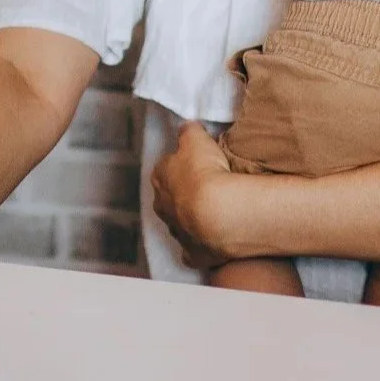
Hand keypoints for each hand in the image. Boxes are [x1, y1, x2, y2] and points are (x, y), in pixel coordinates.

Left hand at [151, 120, 243, 270]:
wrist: (219, 212)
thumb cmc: (205, 172)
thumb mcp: (197, 139)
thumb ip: (189, 131)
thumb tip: (187, 127)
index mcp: (160, 178)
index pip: (165, 168)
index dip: (180, 165)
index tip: (196, 165)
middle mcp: (162, 207)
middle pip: (169, 198)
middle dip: (183, 194)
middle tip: (206, 188)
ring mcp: (177, 231)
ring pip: (179, 224)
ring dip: (192, 219)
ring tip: (215, 213)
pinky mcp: (193, 253)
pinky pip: (192, 251)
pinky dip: (199, 247)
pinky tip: (211, 242)